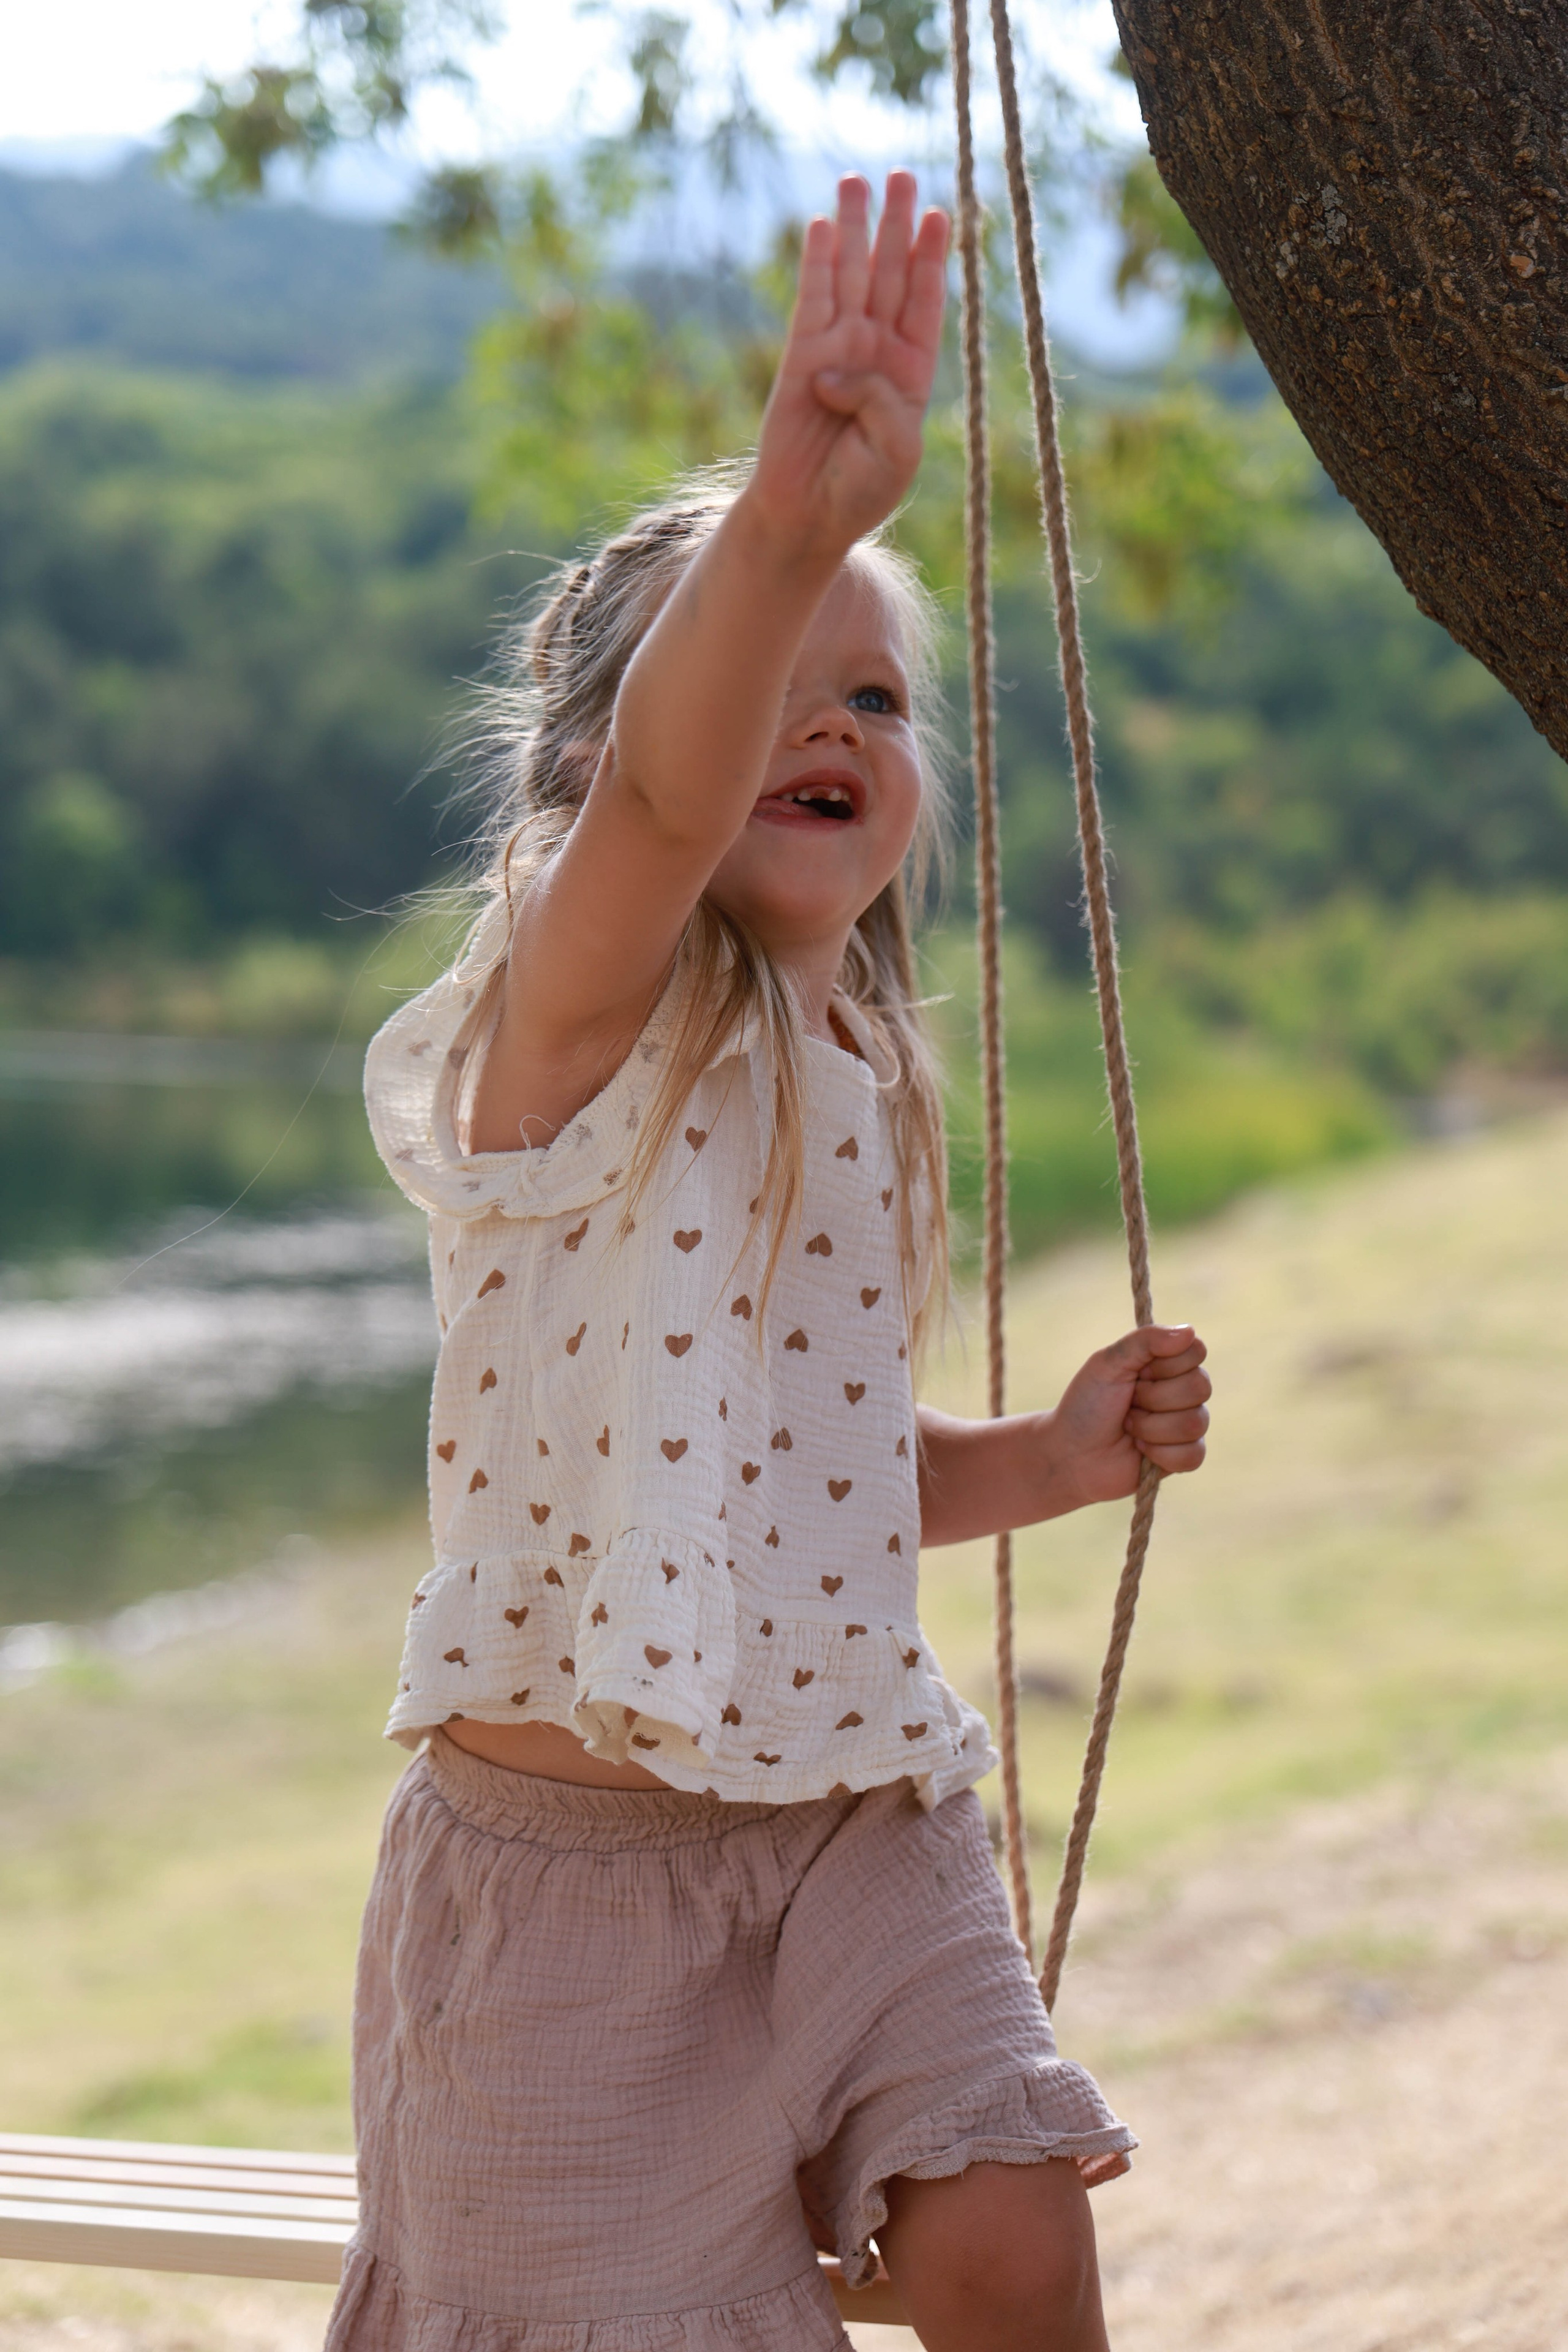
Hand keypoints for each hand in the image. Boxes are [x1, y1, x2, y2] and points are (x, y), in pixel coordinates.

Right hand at [748, 171, 948, 558]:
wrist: (809, 516)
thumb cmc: (861, 490)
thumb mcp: (899, 450)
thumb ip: (883, 401)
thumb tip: (835, 364)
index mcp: (910, 371)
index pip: (924, 301)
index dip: (931, 258)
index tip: (942, 215)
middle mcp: (876, 351)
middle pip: (889, 272)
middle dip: (896, 224)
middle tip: (903, 176)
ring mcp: (837, 348)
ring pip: (851, 275)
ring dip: (856, 228)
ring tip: (858, 180)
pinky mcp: (800, 355)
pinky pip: (812, 299)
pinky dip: (817, 263)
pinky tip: (824, 226)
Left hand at [1048, 1325, 1210, 1508]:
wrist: (1071, 1454)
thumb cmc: (1087, 1405)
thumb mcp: (1107, 1363)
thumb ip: (1145, 1341)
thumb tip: (1189, 1331)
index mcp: (1165, 1363)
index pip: (1196, 1351)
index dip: (1165, 1364)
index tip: (1137, 1372)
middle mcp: (1181, 1391)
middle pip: (1200, 1386)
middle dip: (1154, 1398)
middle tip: (1128, 1403)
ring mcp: (1186, 1425)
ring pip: (1195, 1422)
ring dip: (1151, 1427)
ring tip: (1129, 1428)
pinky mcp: (1184, 1458)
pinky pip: (1193, 1454)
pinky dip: (1159, 1454)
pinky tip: (1140, 1450)